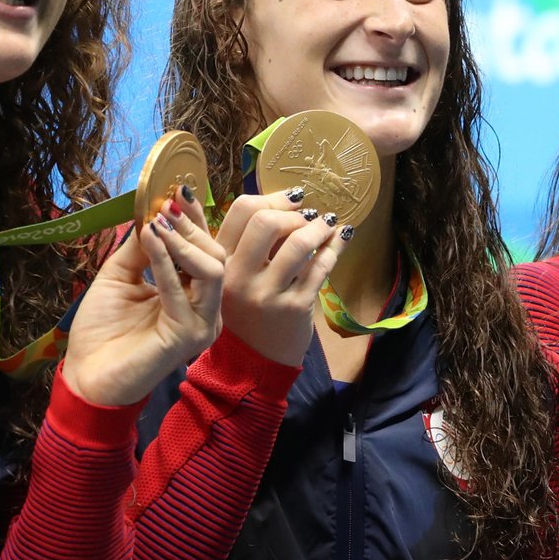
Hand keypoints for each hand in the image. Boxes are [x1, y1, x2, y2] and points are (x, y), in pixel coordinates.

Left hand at [60, 190, 226, 406]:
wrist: (87, 376)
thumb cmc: (103, 331)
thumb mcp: (120, 275)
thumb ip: (141, 247)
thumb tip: (154, 209)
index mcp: (193, 294)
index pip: (205, 250)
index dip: (194, 219)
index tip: (178, 189)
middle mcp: (205, 309)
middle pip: (216, 255)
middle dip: (191, 226)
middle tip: (166, 205)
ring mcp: (201, 324)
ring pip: (211, 269)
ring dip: (182, 241)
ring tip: (156, 223)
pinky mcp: (188, 336)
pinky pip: (184, 290)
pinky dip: (165, 261)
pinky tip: (149, 239)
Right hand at [214, 188, 348, 364]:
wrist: (253, 362)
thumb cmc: (245, 313)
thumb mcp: (229, 277)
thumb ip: (242, 241)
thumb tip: (276, 199)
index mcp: (220, 262)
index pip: (242, 211)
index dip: (272, 197)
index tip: (292, 199)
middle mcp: (239, 276)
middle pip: (267, 222)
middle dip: (295, 214)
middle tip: (308, 217)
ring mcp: (267, 293)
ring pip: (298, 243)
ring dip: (319, 228)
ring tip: (327, 225)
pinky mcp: (294, 307)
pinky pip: (320, 267)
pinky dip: (333, 248)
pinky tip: (338, 241)